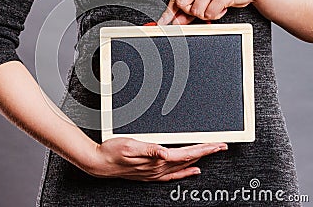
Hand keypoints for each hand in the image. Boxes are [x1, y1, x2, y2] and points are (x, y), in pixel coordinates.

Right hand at [86, 137, 227, 180]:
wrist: (101, 163)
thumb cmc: (113, 152)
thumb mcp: (129, 146)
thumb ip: (149, 150)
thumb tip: (165, 152)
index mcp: (156, 160)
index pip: (186, 154)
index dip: (203, 149)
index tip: (217, 145)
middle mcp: (158, 168)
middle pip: (189, 160)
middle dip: (206, 153)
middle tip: (220, 147)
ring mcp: (155, 172)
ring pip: (184, 167)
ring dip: (199, 160)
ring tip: (210, 155)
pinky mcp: (150, 173)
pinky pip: (174, 175)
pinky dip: (186, 172)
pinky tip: (191, 171)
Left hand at [158, 0, 263, 24]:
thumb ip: (187, 6)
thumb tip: (172, 21)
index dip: (169, 12)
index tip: (162, 23)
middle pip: (182, 5)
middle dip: (191, 13)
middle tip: (204, 9)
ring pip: (196, 11)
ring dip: (206, 14)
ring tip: (215, 5)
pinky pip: (210, 14)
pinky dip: (216, 15)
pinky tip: (223, 6)